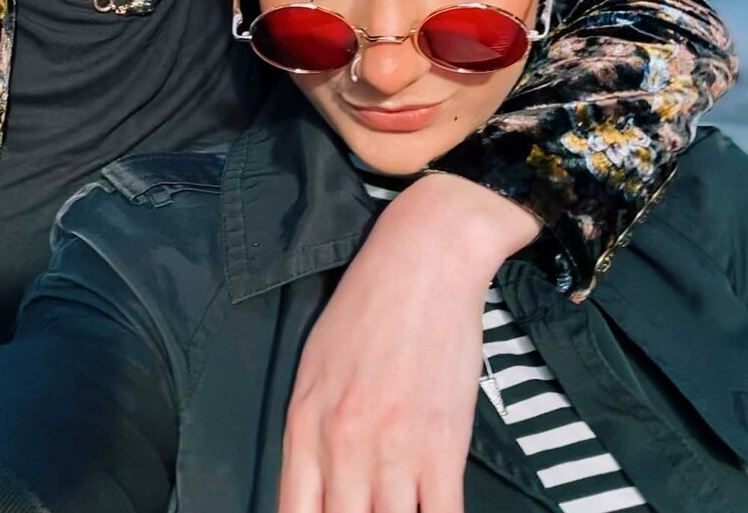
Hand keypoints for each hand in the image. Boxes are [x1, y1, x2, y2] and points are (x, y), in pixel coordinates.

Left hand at [278, 173, 538, 512]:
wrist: (422, 259)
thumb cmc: (369, 303)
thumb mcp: (316, 361)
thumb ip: (311, 427)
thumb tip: (318, 486)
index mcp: (304, 419)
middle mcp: (341, 442)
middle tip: (368, 511)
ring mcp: (392, 448)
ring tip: (397, 508)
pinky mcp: (442, 446)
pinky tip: (431, 511)